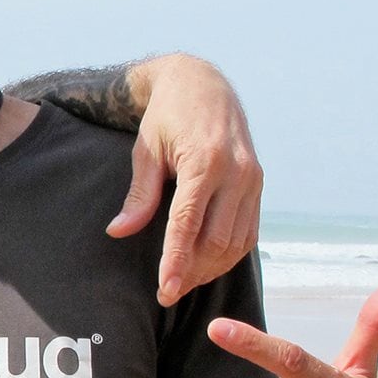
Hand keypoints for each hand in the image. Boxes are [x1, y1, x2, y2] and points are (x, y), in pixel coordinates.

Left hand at [106, 54, 262, 305]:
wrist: (204, 84)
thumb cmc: (167, 116)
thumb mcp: (146, 149)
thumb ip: (139, 194)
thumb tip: (118, 232)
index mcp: (204, 161)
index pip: (188, 224)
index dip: (176, 262)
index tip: (165, 291)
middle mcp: (236, 172)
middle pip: (216, 240)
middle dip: (191, 272)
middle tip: (167, 293)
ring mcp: (252, 179)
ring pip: (235, 242)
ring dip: (210, 268)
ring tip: (183, 282)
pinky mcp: (259, 184)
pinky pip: (248, 232)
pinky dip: (228, 254)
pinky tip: (206, 264)